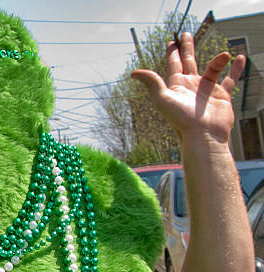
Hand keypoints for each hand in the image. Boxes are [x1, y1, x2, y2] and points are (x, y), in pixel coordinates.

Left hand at [131, 32, 245, 144]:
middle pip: (189, 62)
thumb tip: (134, 72)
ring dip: (218, 60)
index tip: (171, 41)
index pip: (173, 64)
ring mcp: (206, 91)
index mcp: (177, 86)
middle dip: (187, 48)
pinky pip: (230, 79)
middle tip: (185, 34)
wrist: (203, 136)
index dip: (172, 52)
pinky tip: (239, 58)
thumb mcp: (163, 99)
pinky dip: (236, 69)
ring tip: (224, 54)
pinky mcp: (221, 96)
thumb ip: (152, 83)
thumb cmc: (182, 120)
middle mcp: (191, 87)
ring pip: (212, 69)